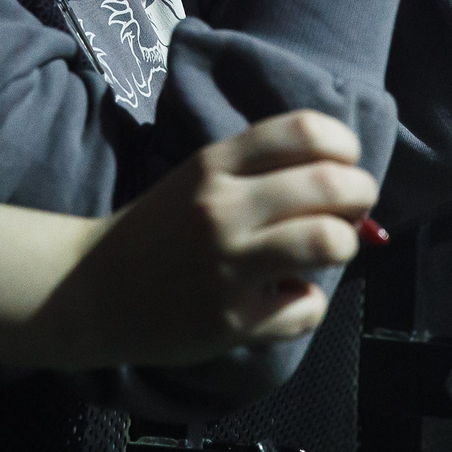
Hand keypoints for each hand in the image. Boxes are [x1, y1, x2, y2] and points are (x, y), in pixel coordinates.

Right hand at [29, 113, 379, 369]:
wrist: (91, 290)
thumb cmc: (160, 230)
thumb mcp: (200, 179)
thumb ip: (262, 173)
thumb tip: (346, 185)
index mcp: (214, 163)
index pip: (306, 130)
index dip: (344, 147)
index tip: (343, 165)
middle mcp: (222, 208)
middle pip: (331, 186)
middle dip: (361, 196)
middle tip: (353, 210)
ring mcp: (227, 265)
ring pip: (328, 242)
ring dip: (344, 246)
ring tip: (328, 251)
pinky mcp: (231, 320)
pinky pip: (306, 308)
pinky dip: (308, 303)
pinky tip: (286, 298)